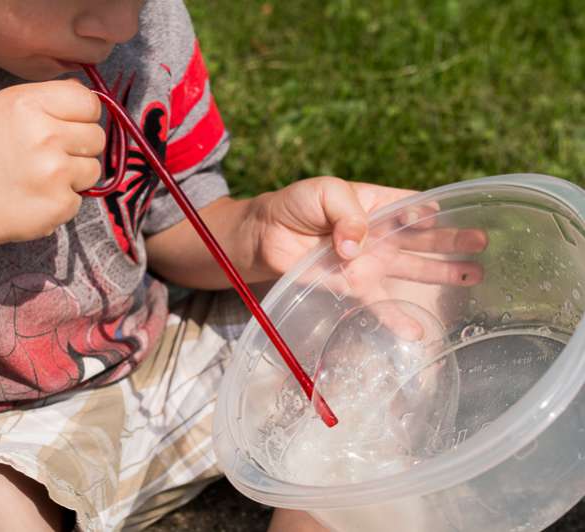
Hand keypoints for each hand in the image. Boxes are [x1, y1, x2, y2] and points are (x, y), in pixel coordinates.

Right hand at [0, 79, 105, 253]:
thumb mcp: (0, 110)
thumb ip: (45, 101)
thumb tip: (91, 101)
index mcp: (28, 104)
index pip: (89, 102)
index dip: (83, 115)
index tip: (68, 126)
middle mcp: (45, 135)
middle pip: (97, 136)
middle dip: (79, 147)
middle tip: (47, 157)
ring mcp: (55, 172)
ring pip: (93, 169)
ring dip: (73, 176)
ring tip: (38, 178)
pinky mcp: (59, 204)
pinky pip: (80, 199)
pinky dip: (61, 202)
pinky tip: (33, 199)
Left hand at [254, 177, 487, 338]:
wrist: (266, 235)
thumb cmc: (297, 205)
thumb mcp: (325, 192)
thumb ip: (349, 214)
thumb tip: (358, 246)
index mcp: (377, 205)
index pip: (414, 207)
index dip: (435, 210)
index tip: (459, 213)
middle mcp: (380, 235)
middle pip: (424, 239)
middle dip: (453, 240)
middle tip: (483, 243)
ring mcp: (370, 263)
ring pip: (412, 269)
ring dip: (442, 273)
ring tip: (474, 275)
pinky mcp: (353, 287)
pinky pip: (379, 304)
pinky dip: (397, 318)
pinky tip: (419, 330)